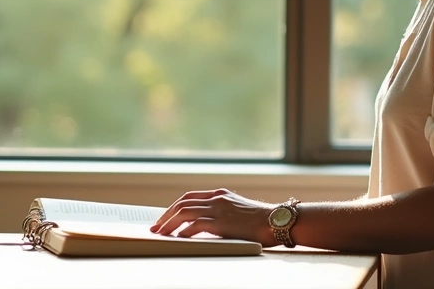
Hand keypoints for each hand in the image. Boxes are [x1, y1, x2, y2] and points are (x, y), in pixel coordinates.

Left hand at [150, 188, 276, 245]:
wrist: (278, 221)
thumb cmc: (262, 220)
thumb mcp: (239, 210)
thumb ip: (223, 212)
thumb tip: (205, 225)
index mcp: (220, 194)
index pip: (189, 197)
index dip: (174, 207)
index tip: (164, 218)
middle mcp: (216, 199)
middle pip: (182, 203)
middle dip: (166, 215)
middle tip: (156, 227)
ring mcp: (218, 210)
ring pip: (184, 212)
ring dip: (169, 223)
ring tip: (160, 234)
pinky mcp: (221, 223)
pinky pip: (195, 225)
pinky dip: (183, 232)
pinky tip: (178, 239)